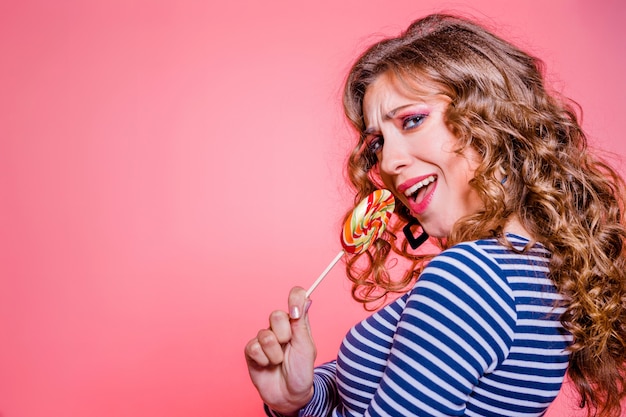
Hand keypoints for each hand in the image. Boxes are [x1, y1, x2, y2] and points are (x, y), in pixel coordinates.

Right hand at [244, 287, 315, 414]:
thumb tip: (306, 298)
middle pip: (276, 315)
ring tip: (279, 361)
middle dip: (284, 334)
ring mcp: (264, 338)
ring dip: (275, 353)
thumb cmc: (301, 371)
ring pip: (265, 335)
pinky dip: (264, 360)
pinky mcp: (252, 350)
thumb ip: (301, 323)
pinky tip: (268, 366)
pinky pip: (254, 347)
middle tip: (288, 346)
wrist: (289, 395)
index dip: (295, 297)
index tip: (296, 311)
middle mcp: (279, 327)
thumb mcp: (306, 347)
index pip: (296, 298)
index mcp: (296, 323)